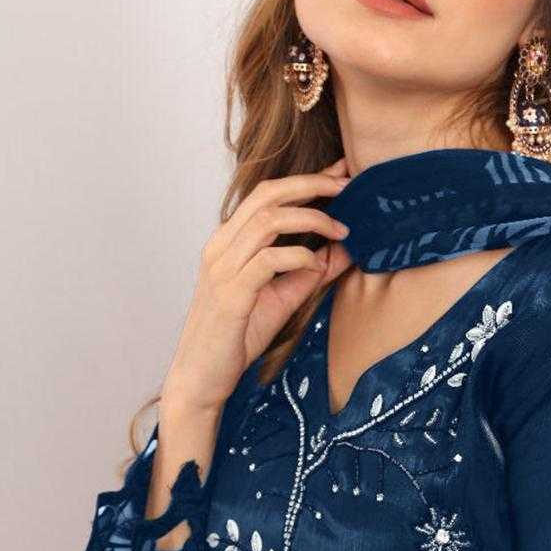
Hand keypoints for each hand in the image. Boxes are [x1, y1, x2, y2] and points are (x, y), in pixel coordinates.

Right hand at [161, 155, 352, 411]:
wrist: (202, 377)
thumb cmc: (237, 336)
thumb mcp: (283, 298)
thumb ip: (310, 273)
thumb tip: (345, 250)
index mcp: (230, 242)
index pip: (267, 195)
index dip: (305, 179)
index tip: (341, 172)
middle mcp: (222, 247)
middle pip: (267, 194)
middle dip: (311, 184)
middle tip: (348, 186)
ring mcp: (222, 268)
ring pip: (267, 221)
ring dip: (311, 219)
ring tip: (342, 228)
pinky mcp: (230, 294)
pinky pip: (267, 260)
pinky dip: (298, 256)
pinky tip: (317, 263)